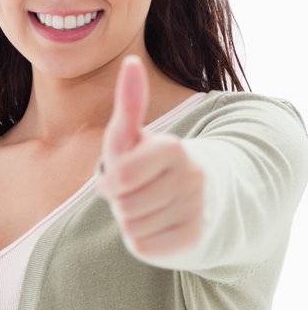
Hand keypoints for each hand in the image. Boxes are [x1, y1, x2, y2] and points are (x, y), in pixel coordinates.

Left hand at [94, 55, 205, 258]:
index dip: (111, 181)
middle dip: (121, 201)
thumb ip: (128, 104)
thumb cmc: (151, 162)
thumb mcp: (134, 135)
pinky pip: (144, 247)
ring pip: (133, 227)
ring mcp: (196, 209)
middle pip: (124, 205)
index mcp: (173, 149)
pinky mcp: (193, 238)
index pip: (121, 178)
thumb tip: (130, 61)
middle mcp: (191, 178)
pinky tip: (158, 224)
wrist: (197, 193)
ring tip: (149, 206)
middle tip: (138, 191)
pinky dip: (143, 240)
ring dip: (131, 220)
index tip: (122, 174)